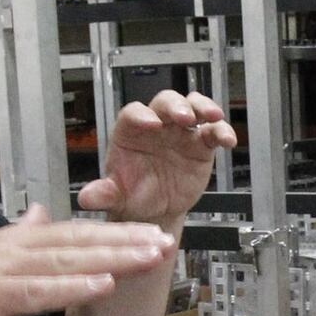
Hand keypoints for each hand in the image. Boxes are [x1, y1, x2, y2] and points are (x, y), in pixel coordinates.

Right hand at [0, 205, 175, 315]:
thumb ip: (16, 235)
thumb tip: (40, 214)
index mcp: (11, 241)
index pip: (72, 233)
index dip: (114, 232)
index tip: (150, 232)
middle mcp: (9, 248)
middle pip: (78, 241)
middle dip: (125, 240)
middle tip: (166, 239)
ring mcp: (0, 271)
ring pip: (67, 261)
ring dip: (112, 258)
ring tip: (149, 257)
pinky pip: (39, 292)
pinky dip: (73, 288)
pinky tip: (104, 286)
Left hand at [76, 90, 237, 225]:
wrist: (155, 213)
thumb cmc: (132, 198)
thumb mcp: (116, 197)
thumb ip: (104, 194)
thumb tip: (87, 197)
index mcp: (131, 133)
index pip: (134, 113)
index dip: (142, 115)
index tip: (151, 124)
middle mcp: (157, 127)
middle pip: (166, 103)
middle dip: (176, 106)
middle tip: (184, 117)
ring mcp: (180, 134)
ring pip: (192, 107)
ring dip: (203, 108)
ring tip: (212, 117)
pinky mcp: (200, 146)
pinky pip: (213, 132)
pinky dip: (222, 132)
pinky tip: (228, 140)